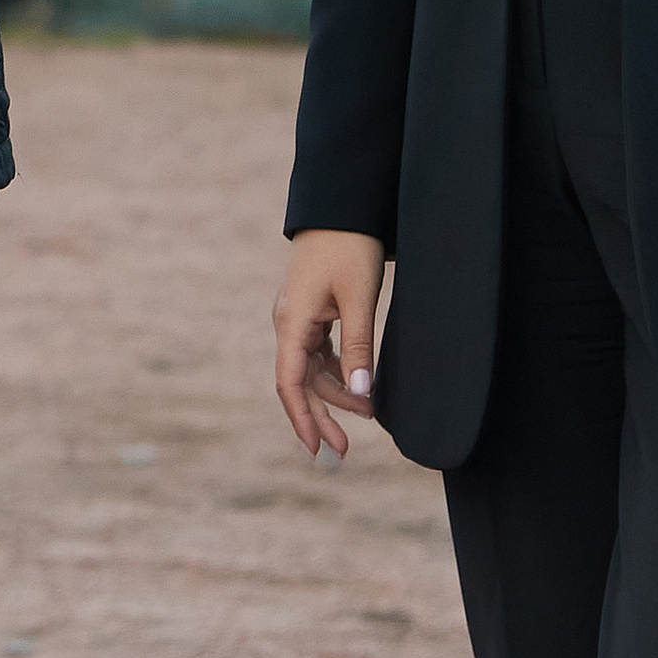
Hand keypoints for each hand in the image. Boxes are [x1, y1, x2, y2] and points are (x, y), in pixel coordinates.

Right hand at [272, 230, 385, 461]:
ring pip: (311, 368)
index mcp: (292, 322)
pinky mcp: (312, 310)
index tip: (317, 449)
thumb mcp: (359, 298)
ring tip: (368, 413)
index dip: (301, 418)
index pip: (290, 382)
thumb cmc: (348, 248)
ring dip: (335, 393)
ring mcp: (298, 316)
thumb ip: (359, 346)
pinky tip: (357, 383)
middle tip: (346, 449)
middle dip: (321, 415)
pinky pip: (318, 351)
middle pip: (300, 381)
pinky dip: (336, 371)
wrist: (340, 208)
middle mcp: (288, 322)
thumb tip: (362, 393)